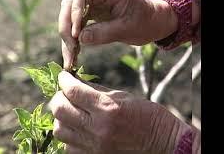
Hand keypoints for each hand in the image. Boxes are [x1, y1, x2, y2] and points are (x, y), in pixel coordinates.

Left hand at [49, 71, 189, 153]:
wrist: (164, 145)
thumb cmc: (147, 117)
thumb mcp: (123, 96)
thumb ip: (96, 90)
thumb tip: (75, 82)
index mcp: (108, 108)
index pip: (73, 91)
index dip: (64, 80)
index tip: (64, 76)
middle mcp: (97, 129)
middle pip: (59, 110)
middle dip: (59, 96)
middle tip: (65, 93)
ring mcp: (94, 147)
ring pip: (59, 130)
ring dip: (61, 117)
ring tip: (71, 111)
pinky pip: (68, 147)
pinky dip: (69, 135)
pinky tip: (78, 129)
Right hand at [59, 0, 177, 68]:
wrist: (152, 21)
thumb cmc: (145, 22)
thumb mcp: (127, 29)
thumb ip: (104, 33)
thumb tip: (80, 39)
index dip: (74, 12)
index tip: (75, 34)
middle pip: (70, 4)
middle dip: (67, 27)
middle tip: (71, 49)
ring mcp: (92, 0)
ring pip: (69, 15)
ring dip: (67, 36)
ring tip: (70, 57)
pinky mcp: (90, 10)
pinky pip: (75, 23)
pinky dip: (73, 38)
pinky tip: (73, 53)